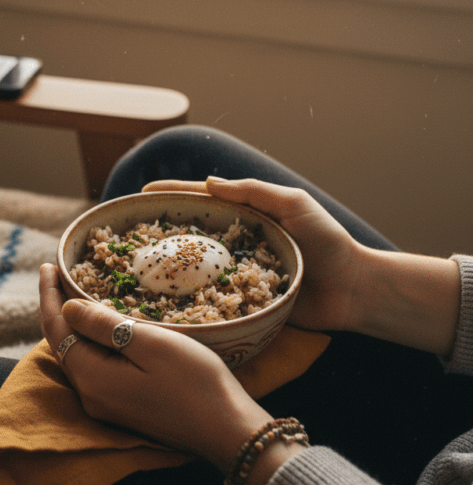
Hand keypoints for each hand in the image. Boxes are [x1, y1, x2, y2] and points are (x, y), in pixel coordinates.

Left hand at [39, 263, 270, 476]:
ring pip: (78, 357)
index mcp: (92, 378)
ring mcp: (106, 407)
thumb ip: (104, 326)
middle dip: (57, 310)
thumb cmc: (195, 382)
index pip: (56, 329)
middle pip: (62, 344)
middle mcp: (91, 397)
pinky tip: (102, 329)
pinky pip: (95, 369)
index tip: (46, 266)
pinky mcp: (123, 410)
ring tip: (75, 295)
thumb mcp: (150, 344)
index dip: (48, 296)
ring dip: (74, 327)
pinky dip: (92, 344)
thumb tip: (66, 308)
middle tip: (58, 275)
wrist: (229, 432)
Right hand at [143, 177, 363, 332]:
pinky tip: (165, 301)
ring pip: (195, 267)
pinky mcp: (243, 301)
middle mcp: (236, 243)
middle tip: (129, 233)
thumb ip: (255, 192)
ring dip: (168, 266)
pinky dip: (190, 298)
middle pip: (191, 232)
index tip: (143, 194)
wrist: (354, 291)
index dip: (172, 195)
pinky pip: (212, 298)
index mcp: (246, 215)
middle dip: (161, 230)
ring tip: (136, 267)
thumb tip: (209, 183)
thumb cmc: (329, 243)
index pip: (201, 200)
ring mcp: (237, 273)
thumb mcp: (294, 205)